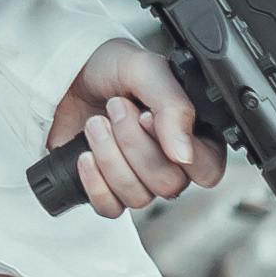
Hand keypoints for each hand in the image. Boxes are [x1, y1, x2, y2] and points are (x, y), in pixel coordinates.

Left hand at [42, 39, 223, 215]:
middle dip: (134, 144)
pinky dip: (95, 183)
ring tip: (96, 123)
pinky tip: (84, 155)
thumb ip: (174, 107)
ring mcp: (139, 178)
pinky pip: (110, 208)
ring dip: (110, 157)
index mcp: (193, 133)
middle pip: (168, 185)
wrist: (67, 74)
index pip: (208, 169)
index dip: (179, 151)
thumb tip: (184, 154)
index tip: (147, 118)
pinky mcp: (107, 189)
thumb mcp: (146, 69)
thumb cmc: (112, 68)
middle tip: (116, 108)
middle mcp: (170, 162)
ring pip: (138, 197)